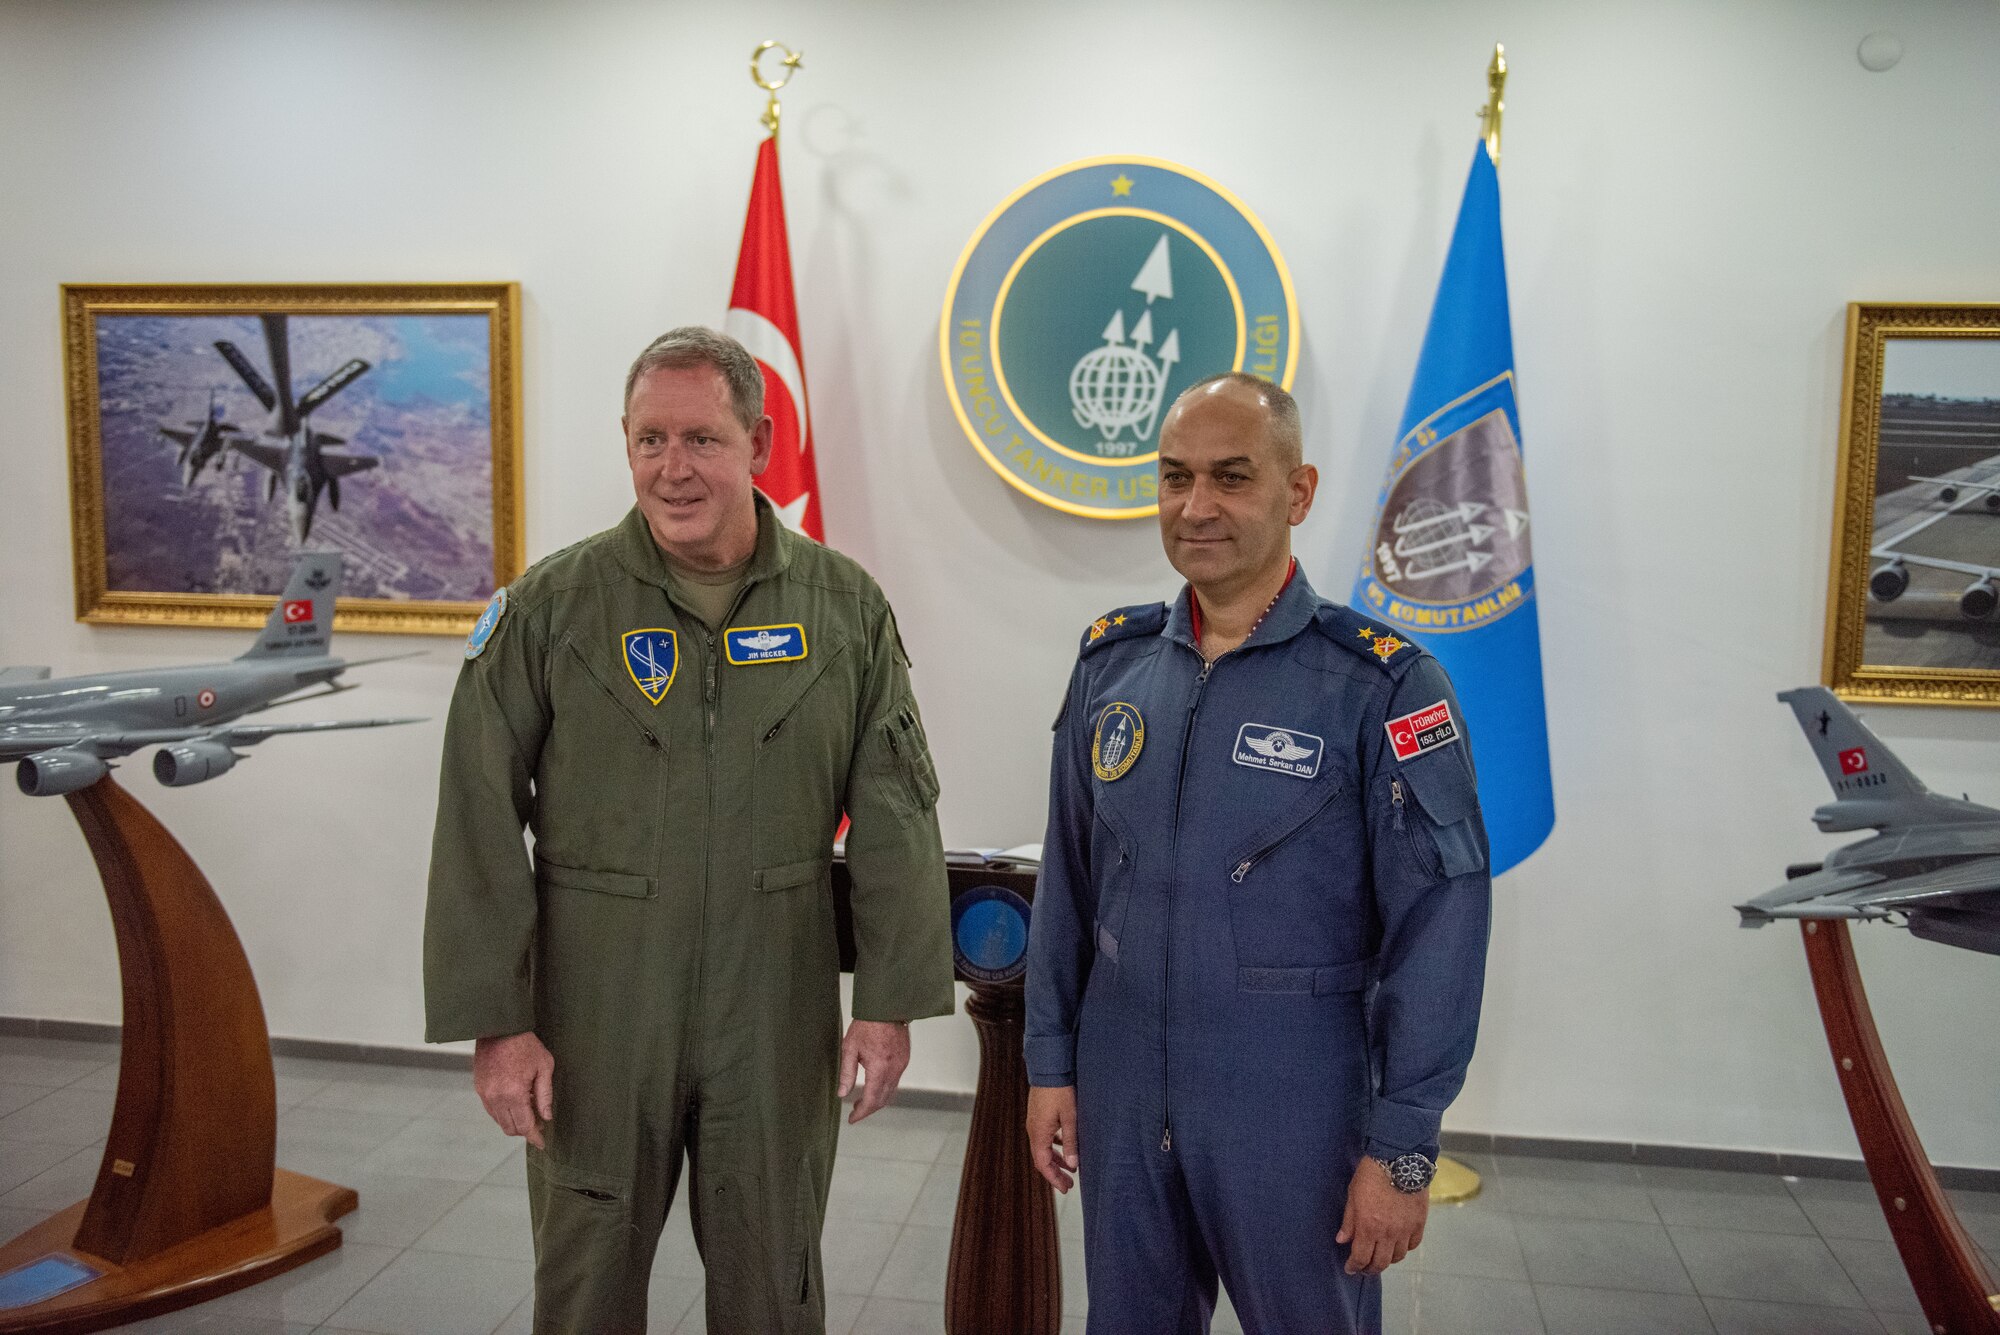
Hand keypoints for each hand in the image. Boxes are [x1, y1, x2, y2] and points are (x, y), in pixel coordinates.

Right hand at [473, 1031, 553, 1148]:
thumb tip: (546, 1117)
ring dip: (514, 1122)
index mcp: (514, 1093)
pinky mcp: (479, 1089)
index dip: (534, 1137)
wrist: (499, 1028)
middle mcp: (496, 1098)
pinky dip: (503, 1113)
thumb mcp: (544, 1067)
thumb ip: (545, 1095)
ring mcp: (485, 1094)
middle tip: (539, 1124)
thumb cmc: (525, 1045)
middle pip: (510, 1128)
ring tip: (529, 1111)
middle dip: (526, 1130)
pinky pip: (491, 1111)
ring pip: (500, 1121)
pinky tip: (515, 1104)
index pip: (524, 1126)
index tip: (542, 1144)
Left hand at [839, 1019, 909, 1123]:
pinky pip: (895, 1081)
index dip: (861, 1113)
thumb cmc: (867, 1025)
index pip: (871, 1100)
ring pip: (891, 1092)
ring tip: (861, 1100)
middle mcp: (893, 1070)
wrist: (887, 1008)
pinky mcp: (904, 1060)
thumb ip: (847, 1073)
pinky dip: (885, 1089)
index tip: (852, 1119)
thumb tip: (843, 1094)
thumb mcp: (850, 1048)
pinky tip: (874, 1085)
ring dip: (877, 1100)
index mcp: (879, 1068)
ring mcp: (901, 1065)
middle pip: (882, 1100)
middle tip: (854, 1111)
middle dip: (868, 1109)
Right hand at [1026, 1085, 1079, 1193]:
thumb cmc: (1060, 1091)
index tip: (1065, 1188)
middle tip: (1069, 1183)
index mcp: (1038, 1133)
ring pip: (1043, 1148)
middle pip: (1042, 1158)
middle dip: (1055, 1172)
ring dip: (1055, 1159)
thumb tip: (1073, 1164)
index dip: (1054, 1178)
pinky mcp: (1038, 1115)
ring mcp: (1034, 1122)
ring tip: (1069, 1168)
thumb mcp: (1070, 1117)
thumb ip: (1071, 1141)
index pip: (1043, 1164)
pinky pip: (1043, 1137)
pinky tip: (1063, 1145)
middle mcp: (1033, 1130)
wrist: (1049, 1067)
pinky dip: (1053, 1146)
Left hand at [1336, 1157, 1426, 1273]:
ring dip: (1388, 1259)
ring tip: (1381, 1255)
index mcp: (1368, 1227)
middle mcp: (1388, 1233)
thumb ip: (1349, 1221)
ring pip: (1398, 1257)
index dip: (1354, 1266)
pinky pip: (1413, 1244)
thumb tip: (1342, 1240)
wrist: (1399, 1159)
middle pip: (1380, 1263)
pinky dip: (1405, 1248)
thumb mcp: (1353, 1196)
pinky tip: (1398, 1244)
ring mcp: (1405, 1229)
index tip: (1350, 1268)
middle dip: (1370, 1269)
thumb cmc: (1371, 1174)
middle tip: (1364, 1268)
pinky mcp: (1419, 1222)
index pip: (1361, 1257)